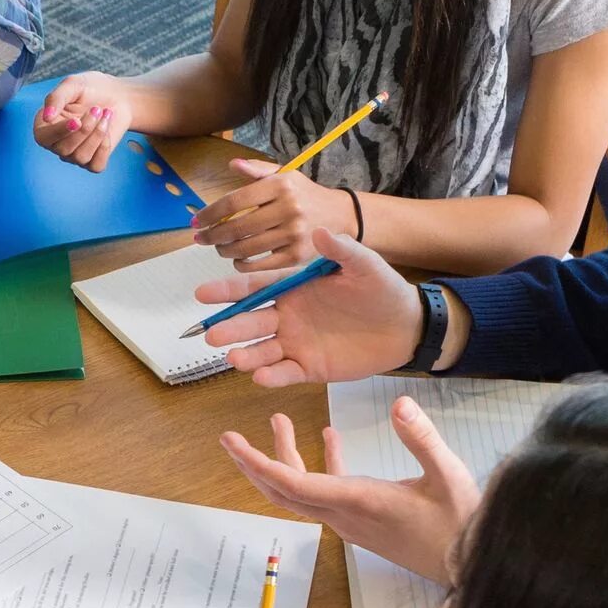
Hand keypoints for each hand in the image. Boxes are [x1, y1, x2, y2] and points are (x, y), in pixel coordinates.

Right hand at [33, 73, 136, 171]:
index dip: (59, 132)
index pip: (43, 138)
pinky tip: (107, 130)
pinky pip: (96, 165)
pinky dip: (105, 148)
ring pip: (81, 157)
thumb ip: (56, 98)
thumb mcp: (73, 85)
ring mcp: (74, 154)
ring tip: (105, 114)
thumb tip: (46, 117)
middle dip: (85, 129)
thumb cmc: (92, 88)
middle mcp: (57, 142)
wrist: (118, 96)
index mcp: (46, 124)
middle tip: (97, 109)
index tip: (76, 120)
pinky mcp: (92, 161)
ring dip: (97, 135)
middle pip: (64, 150)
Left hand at [194, 159, 359, 270]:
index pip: (234, 201)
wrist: (340, 216)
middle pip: (237, 227)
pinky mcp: (297, 256)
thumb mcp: (286, 175)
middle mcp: (288, 209)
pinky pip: (260, 264)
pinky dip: (243, 264)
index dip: (210, 213)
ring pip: (246, 247)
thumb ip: (258, 171)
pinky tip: (237, 259)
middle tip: (200, 238)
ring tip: (218, 247)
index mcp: (280, 186)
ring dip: (224, 250)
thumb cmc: (305, 195)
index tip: (196, 220)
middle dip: (212, 235)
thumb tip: (232, 164)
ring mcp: (293, 234)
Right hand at [194, 227, 421, 386]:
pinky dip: (272, 376)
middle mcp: (287, 315)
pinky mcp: (309, 367)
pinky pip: (285, 373)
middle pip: (251, 321)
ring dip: (245, 354)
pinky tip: (260, 376)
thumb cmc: (382, 290)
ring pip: (262, 350)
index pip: (254, 287)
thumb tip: (319, 232)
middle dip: (230, 327)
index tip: (202, 293)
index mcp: (293, 287)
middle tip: (212, 333)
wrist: (405, 326)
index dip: (228, 290)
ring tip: (232, 358)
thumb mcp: (364, 264)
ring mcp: (296, 342)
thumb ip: (342, 250)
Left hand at [221, 401, 480, 585]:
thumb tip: (399, 403)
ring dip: (286, 459)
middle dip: (255, 462)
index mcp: (357, 501)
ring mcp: (351, 520)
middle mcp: (344, 514)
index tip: (233, 442)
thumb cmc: (461, 524)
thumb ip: (421, 438)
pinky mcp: (362, 520)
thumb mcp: (447, 475)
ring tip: (282, 422)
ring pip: (303, 491)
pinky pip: (328, 492)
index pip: (293, 483)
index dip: (258, 461)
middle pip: (284, 490)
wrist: (470, 567)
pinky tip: (329, 438)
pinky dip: (322, 466)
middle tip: (232, 437)